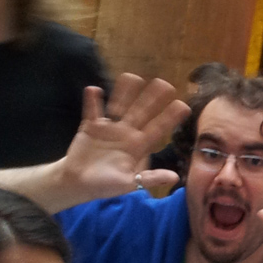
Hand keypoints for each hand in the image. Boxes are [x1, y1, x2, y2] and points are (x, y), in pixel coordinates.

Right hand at [60, 75, 189, 200]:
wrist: (78, 183)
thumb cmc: (105, 185)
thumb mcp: (129, 184)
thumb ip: (150, 178)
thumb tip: (175, 178)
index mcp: (138, 146)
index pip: (158, 129)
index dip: (170, 118)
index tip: (184, 106)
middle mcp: (126, 133)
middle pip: (142, 112)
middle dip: (152, 98)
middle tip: (165, 84)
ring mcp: (109, 128)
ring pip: (119, 106)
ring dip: (125, 93)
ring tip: (133, 77)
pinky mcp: (90, 127)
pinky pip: (92, 111)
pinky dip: (92, 101)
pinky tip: (94, 90)